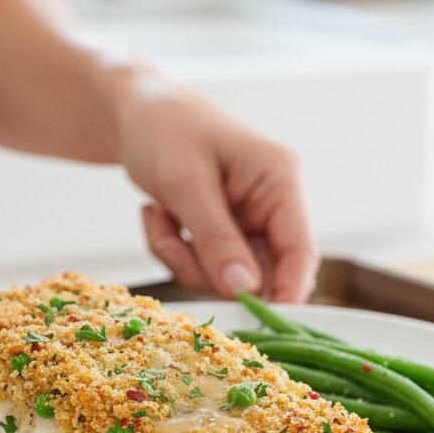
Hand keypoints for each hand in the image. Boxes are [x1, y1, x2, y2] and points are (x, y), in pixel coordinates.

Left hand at [117, 76, 318, 301]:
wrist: (133, 110)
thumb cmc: (164, 129)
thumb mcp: (185, 182)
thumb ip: (216, 238)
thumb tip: (245, 290)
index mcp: (279, 179)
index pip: (301, 250)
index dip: (287, 292)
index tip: (258, 322)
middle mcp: (272, 203)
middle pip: (262, 272)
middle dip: (210, 270)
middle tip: (172, 244)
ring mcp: (248, 219)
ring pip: (228, 275)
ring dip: (184, 258)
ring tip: (158, 215)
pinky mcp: (224, 230)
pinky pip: (204, 265)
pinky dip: (174, 249)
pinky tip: (157, 213)